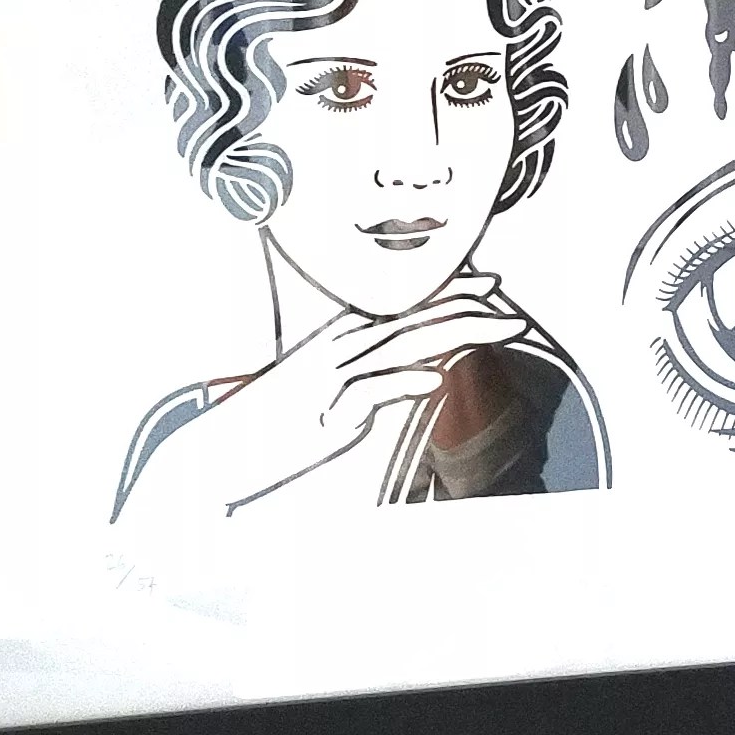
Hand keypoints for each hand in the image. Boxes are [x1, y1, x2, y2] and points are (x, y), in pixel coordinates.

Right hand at [118, 273, 527, 521]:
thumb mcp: (330, 389)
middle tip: (511, 304)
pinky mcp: (325, 412)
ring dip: (456, 334)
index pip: (408, 309)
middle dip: (468, 309)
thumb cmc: (277, 420)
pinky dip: (401, 383)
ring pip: (403, 346)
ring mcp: (333, 378)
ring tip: (497, 327)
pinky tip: (433, 379)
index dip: (452, 294)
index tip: (492, 286)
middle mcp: (342, 350)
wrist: (223, 448)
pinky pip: (369, 392)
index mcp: (344, 340)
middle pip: (416, 322)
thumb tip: (420, 370)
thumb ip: (374, 374)